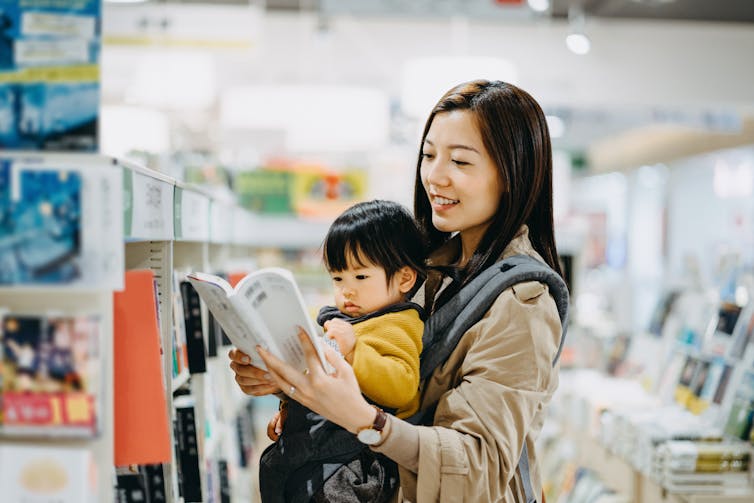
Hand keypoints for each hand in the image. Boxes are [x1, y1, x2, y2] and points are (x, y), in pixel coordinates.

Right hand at [228, 348, 280, 395]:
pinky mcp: (245, 388)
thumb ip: (263, 352)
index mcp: (240, 354)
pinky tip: (269, 384)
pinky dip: (260, 387)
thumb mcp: (268, 353)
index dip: (238, 357)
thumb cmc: (270, 358)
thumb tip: (261, 349)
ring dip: (258, 380)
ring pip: (243, 380)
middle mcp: (237, 366)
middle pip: (239, 369)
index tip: (248, 359)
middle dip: (254, 372)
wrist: (276, 372)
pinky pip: (249, 389)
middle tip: (267, 373)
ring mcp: (240, 378)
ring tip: (271, 379)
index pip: (233, 354)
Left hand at [256, 327, 376, 434]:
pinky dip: (278, 380)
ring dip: (270, 370)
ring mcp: (303, 397)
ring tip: (263, 359)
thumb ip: (331, 356)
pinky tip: (274, 373)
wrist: (353, 417)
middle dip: (270, 358)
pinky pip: (286, 390)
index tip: (297, 329)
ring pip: (281, 382)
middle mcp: (308, 389)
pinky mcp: (303, 402)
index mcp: (321, 380)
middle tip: (260, 348)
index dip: (304, 340)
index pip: (309, 356)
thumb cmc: (351, 393)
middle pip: (284, 371)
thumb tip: (319, 344)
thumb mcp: (346, 371)